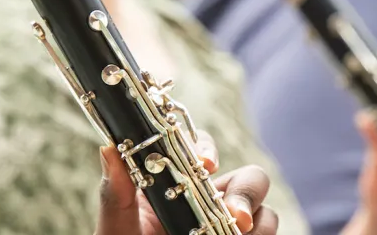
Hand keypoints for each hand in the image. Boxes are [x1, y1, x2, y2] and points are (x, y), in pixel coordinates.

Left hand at [94, 132, 278, 234]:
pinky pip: (267, 234)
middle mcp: (209, 202)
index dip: (208, 150)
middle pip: (247, 177)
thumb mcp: (117, 229)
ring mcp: (228, 227)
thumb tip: (109, 149)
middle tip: (236, 217)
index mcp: (177, 186)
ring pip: (264, 211)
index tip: (205, 165)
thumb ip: (116, 195)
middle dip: (247, 192)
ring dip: (258, 221)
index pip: (201, 151)